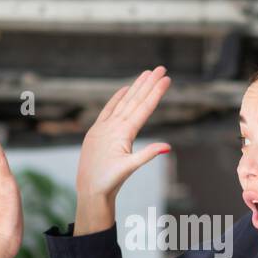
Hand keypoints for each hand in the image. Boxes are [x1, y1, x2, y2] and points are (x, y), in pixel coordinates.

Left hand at [74, 67, 171, 232]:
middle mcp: (113, 125)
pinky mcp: (97, 131)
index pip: (144, 108)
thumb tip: (168, 147)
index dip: (156, 92)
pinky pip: (109, 110)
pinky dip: (117, 98)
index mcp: (123, 132)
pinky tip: (124, 89)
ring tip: (146, 73)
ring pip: (123, 102)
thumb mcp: (130, 167)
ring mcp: (104, 126)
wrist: (89, 189)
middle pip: (135, 100)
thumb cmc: (110, 181)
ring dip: (135, 87)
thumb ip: (148, 154)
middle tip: (161, 68)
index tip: (166, 79)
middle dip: (149, 83)